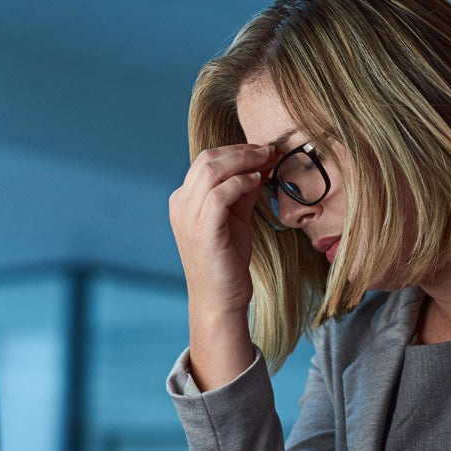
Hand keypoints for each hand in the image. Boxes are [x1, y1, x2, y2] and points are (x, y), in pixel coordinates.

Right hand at [169, 143, 274, 388]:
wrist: (220, 301)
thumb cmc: (227, 262)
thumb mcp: (235, 219)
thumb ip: (242, 192)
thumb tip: (260, 165)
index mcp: (184, 200)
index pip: (206, 161)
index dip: (237, 150)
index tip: (264, 149)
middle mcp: (180, 204)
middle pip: (208, 159)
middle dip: (242, 150)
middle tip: (270, 149)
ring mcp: (188, 217)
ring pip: (212, 170)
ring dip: (244, 160)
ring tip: (268, 160)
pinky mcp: (202, 229)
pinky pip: (220, 193)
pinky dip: (241, 182)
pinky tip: (258, 182)